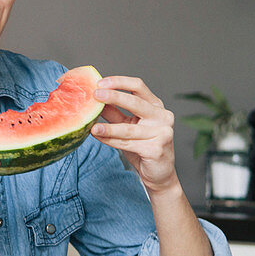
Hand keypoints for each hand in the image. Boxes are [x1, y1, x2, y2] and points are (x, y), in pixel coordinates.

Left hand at [90, 75, 178, 194]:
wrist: (158, 173)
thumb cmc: (142, 146)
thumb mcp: (127, 125)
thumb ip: (114, 112)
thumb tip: (93, 99)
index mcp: (155, 106)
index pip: (138, 86)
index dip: (119, 82)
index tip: (100, 82)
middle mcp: (163, 116)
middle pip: (135, 102)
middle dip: (113, 97)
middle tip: (95, 95)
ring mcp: (162, 133)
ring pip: (128, 128)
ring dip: (108, 127)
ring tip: (91, 126)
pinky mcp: (157, 149)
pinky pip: (128, 144)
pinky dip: (111, 141)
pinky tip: (98, 137)